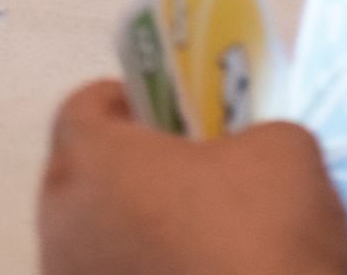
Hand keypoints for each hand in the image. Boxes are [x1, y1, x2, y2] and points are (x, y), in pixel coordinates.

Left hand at [38, 80, 346, 274]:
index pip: (80, 109)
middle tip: (188, 173)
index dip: (124, 100)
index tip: (166, 110)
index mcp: (94, 164)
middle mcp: (62, 232)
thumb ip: (248, 136)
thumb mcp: (284, 150)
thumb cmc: (264, 240)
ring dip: (132, 236)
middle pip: (78, 182)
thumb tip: (245, 154)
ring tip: (198, 242)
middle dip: (126, 172)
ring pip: (90, 247)